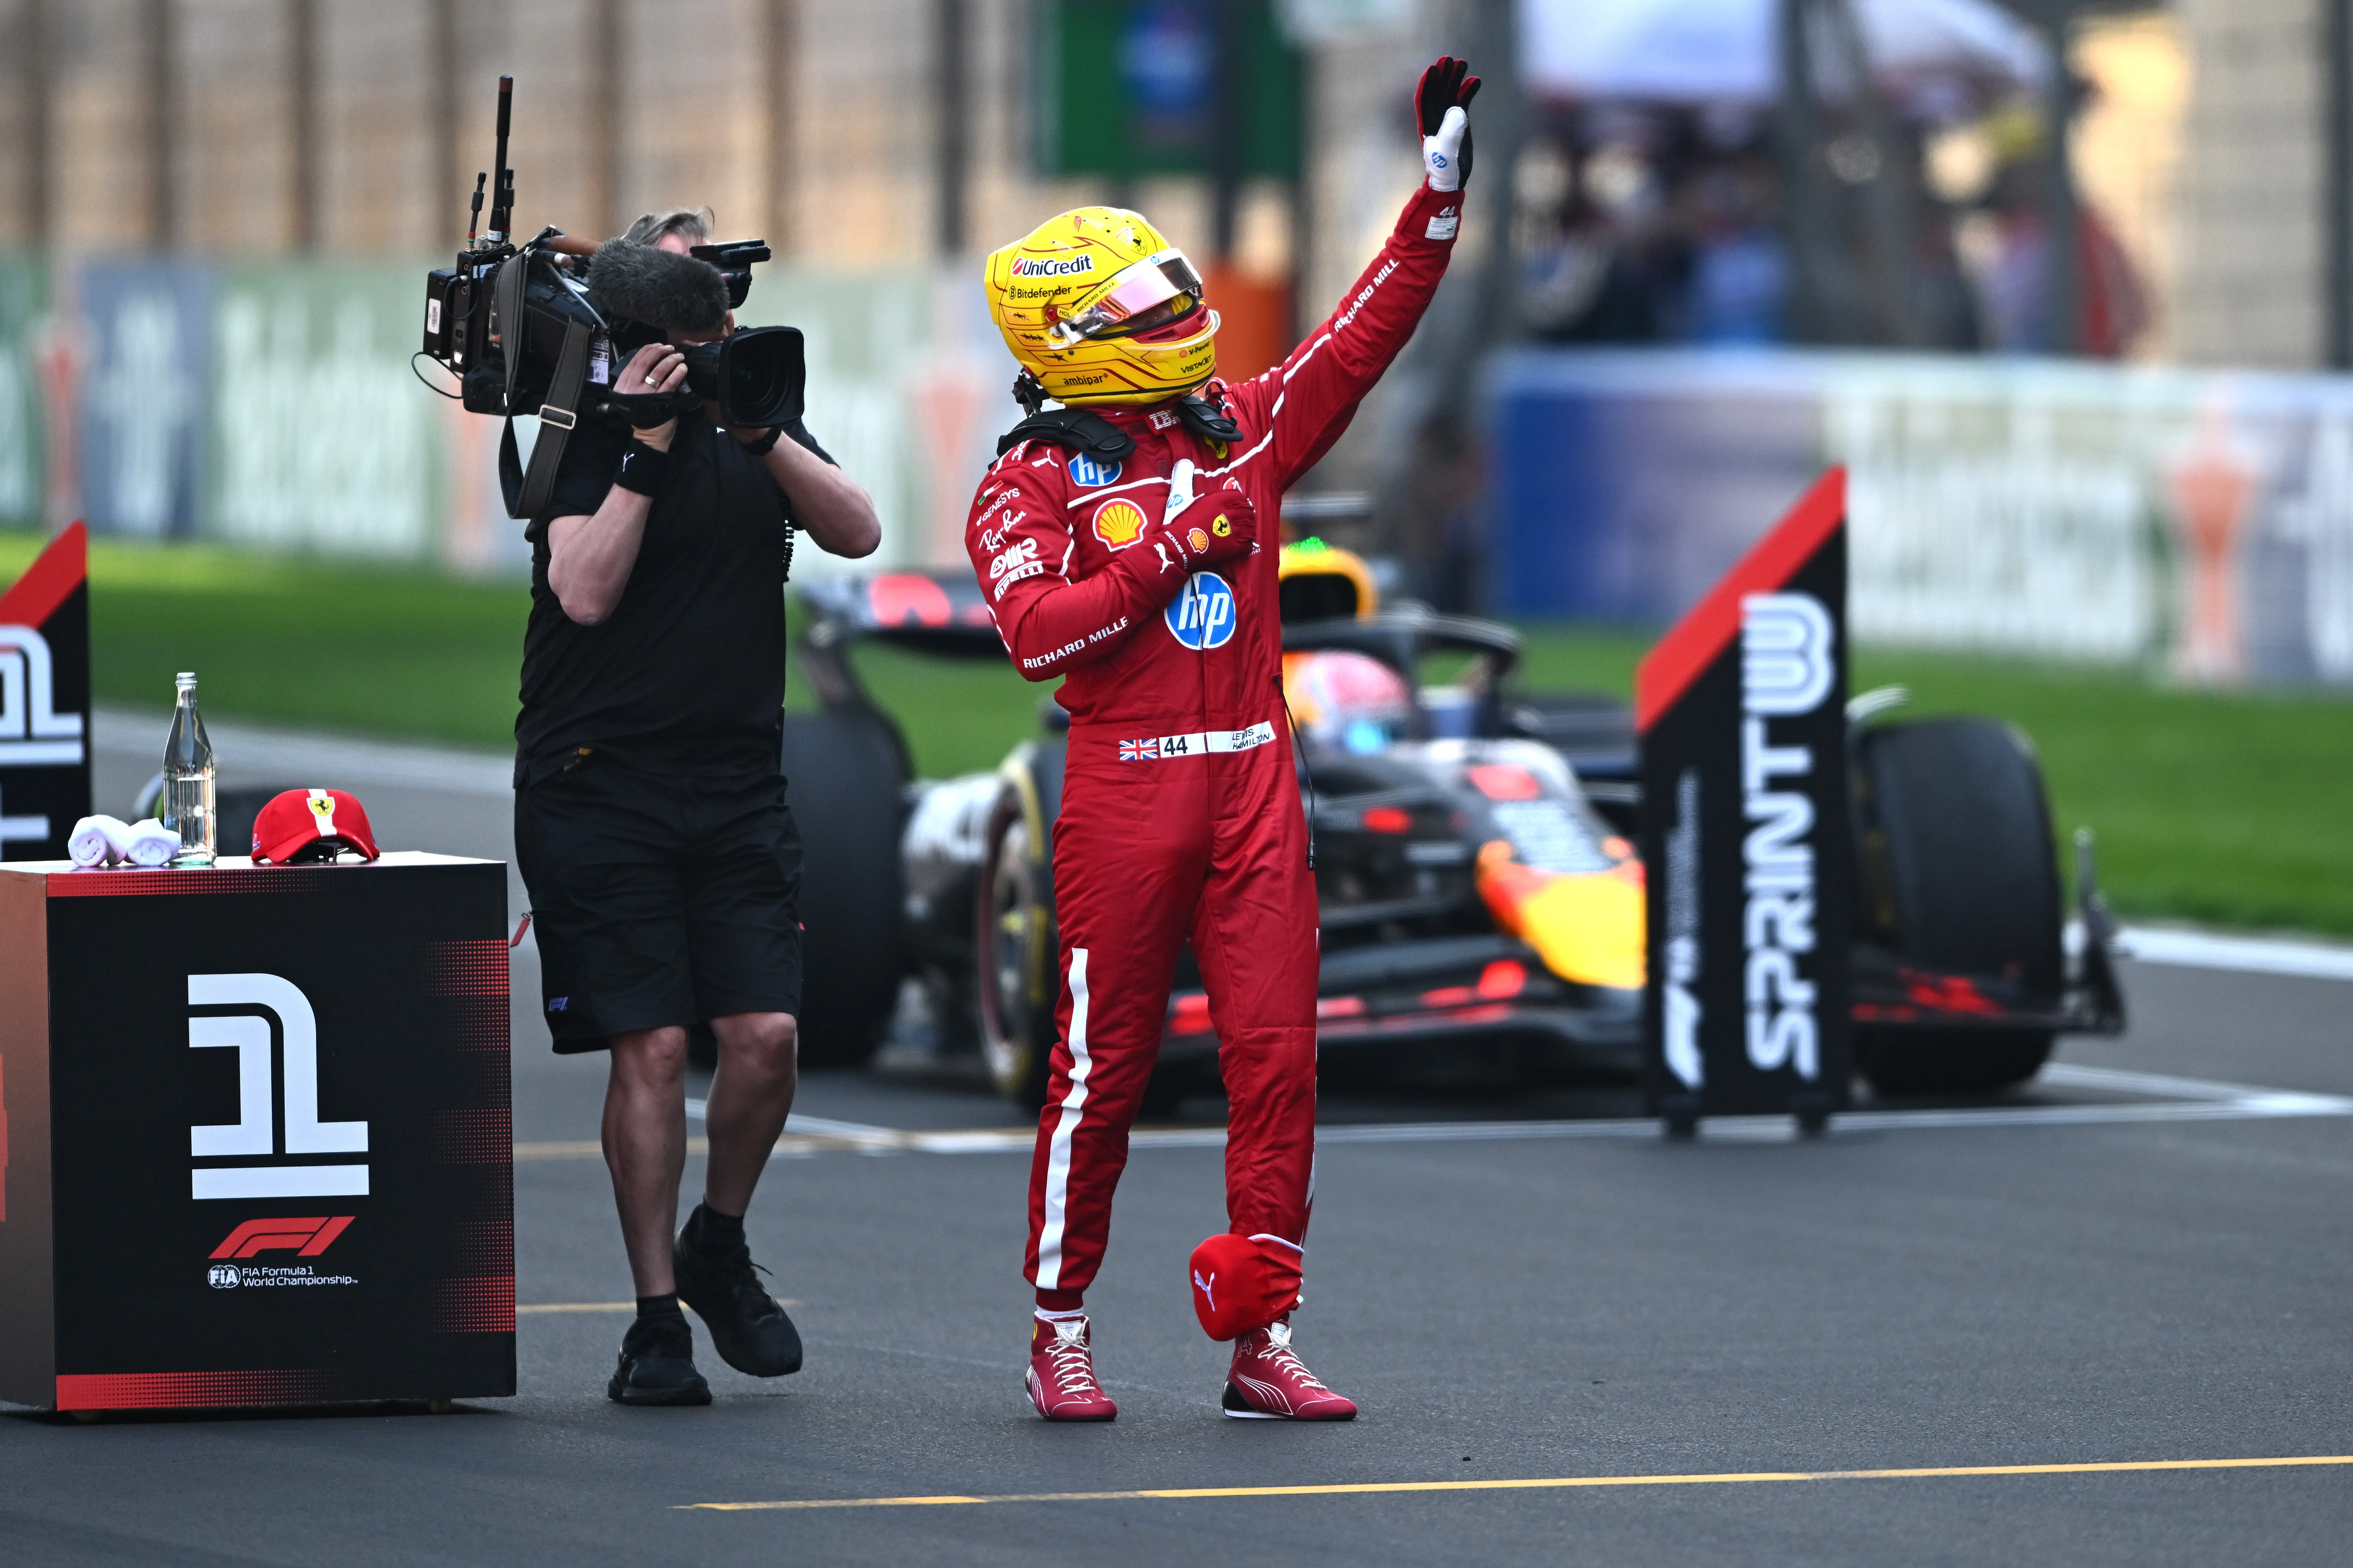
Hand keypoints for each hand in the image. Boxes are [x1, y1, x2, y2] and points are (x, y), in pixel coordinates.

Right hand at [616, 341, 687, 450]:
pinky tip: (683, 368)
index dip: (647, 350)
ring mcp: (645, 394)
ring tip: (679, 356)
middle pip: (645, 362)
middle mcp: (631, 388)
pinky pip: (669, 383)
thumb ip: (635, 379)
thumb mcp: (631, 395)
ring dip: (670, 360)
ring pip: (658, 370)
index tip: (658, 346)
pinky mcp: (660, 401)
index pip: (633, 361)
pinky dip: (677, 373)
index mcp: (622, 384)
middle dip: (659, 351)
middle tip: (670, 348)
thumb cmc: (643, 413)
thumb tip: (649, 359)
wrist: (649, 436)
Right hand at [1144, 483, 1255, 578]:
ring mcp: (1234, 531)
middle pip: (1247, 512)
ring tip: (1246, 531)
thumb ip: (1185, 479)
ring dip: (1250, 529)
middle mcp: (1230, 513)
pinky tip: (1244, 545)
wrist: (1178, 546)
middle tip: (1245, 519)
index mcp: (1220, 499)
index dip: (1241, 501)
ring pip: (1250, 528)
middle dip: (1248, 515)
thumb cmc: (1180, 522)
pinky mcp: (1233, 548)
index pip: (1239, 496)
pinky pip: (1248, 545)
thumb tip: (1184, 462)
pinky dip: (1248, 545)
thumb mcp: (1181, 497)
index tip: (1240, 505)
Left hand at [1415, 56, 1479, 192]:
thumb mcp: (1447, 150)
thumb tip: (1458, 109)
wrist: (1452, 178)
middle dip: (1442, 75)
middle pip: (1437, 91)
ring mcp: (1448, 118)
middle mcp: (1436, 118)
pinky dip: (1468, 91)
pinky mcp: (1459, 121)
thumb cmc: (1445, 167)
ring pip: (1450, 93)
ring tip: (1462, 62)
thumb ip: (1451, 130)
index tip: (1432, 69)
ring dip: (1455, 79)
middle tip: (1448, 59)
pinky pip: (1462, 101)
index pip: (1424, 99)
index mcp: (1427, 123)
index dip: (1427, 83)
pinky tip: (1475, 80)